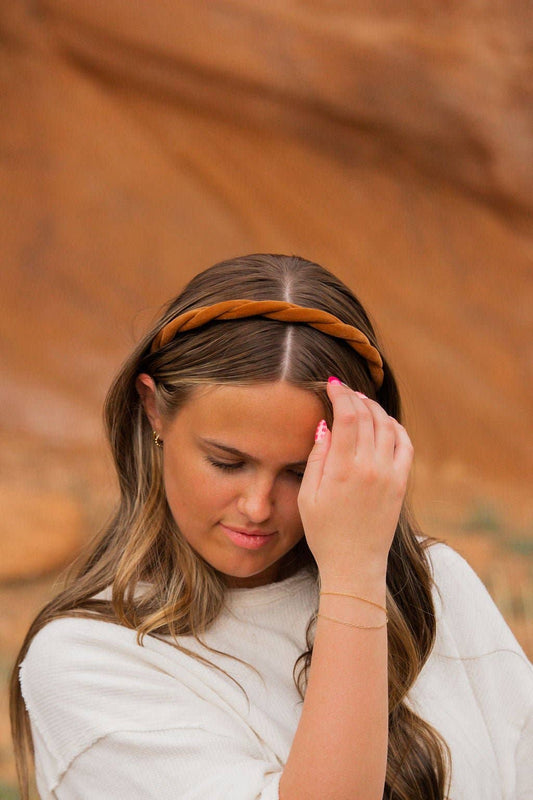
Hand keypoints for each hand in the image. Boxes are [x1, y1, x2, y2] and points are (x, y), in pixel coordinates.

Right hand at [298, 379, 412, 582]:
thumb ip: (316, 457)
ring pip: (387, 426)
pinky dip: (395, 427)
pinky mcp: (401, 483)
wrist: (354, 563)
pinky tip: (384, 423)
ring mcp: (390, 474)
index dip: (341, 393)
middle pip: (368, 416)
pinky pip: (405, 444)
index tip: (332, 383)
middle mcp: (370, 467)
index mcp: (343, 469)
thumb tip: (325, 424)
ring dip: (375, 409)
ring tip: (361, 403)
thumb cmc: (324, 532)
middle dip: (355, 397)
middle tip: (344, 390)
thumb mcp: (307, 496)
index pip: (348, 415)